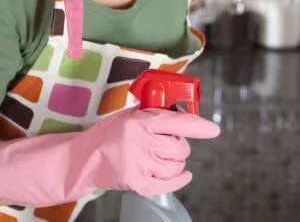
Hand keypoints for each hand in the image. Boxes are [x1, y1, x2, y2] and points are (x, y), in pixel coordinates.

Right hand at [0, 108, 219, 206]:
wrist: (85, 158)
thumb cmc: (112, 133)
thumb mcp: (132, 115)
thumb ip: (157, 115)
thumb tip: (188, 115)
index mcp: (141, 121)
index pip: (177, 122)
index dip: (199, 126)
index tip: (214, 130)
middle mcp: (140, 143)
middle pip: (180, 147)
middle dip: (179, 145)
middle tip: (165, 142)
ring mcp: (139, 165)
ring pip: (176, 165)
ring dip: (174, 161)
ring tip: (158, 155)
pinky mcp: (137, 183)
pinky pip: (169, 184)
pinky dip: (179, 179)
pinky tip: (181, 174)